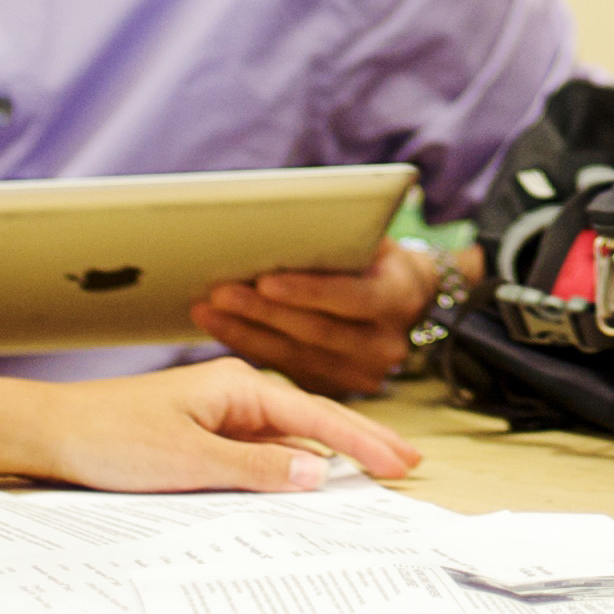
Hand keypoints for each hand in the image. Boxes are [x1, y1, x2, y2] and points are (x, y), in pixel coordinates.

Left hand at [35, 353, 423, 494]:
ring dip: (330, 453)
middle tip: (407, 462)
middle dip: (361, 441)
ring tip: (374, 469)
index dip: (362, 441)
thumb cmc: (111, 439)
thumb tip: (317, 474)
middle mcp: (234, 395)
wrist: (51, 432)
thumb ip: (257, 468)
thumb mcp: (189, 461)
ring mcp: (219, 413)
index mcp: (238, 389)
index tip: (400, 462)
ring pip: (289, 435)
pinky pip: (262, 448)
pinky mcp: (202, 434)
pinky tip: (307, 479)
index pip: (315, 417)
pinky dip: (292, 462)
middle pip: (312, 420)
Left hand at [196, 237, 439, 398]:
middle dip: (263, 312)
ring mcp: (363, 374)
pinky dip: (252, 348)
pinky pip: (287, 371)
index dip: (308, 291)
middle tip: (220, 293)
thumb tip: (293, 224)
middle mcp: (385, 345)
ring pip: (295, 357)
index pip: (352, 297)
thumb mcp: (373, 239)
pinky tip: (221, 329)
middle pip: (316, 331)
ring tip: (207, 310)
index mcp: (398, 298)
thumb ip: (343, 238)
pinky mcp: (337, 388)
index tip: (264, 281)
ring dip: (246, 333)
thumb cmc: (378, 258)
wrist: (407, 302)